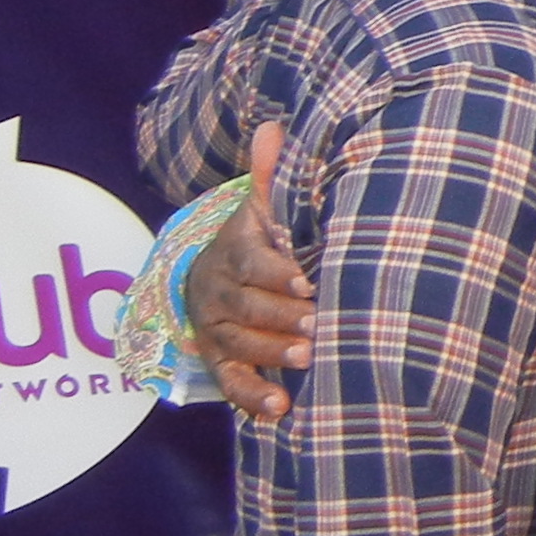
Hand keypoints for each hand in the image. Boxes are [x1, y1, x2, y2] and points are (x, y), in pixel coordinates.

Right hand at [187, 123, 314, 424]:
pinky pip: (230, 382)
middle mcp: (216, 291)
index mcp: (233, 249)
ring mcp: (215, 328)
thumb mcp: (265, 205)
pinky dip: (253, 397)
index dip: (278, 271)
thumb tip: (273, 126)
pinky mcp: (219, 360)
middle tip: (320, 323)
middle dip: (282, 315)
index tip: (309, 279)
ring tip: (308, 359)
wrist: (218, 271)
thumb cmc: (261, 236)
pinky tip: (282, 409)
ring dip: (271, 353)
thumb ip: (270, 175)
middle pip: (245, 306)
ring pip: (238, 343)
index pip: (250, 261)